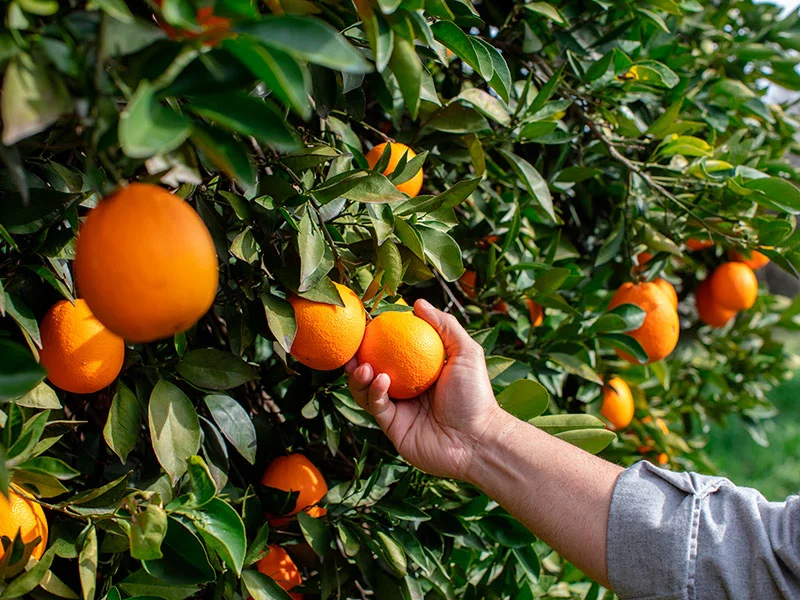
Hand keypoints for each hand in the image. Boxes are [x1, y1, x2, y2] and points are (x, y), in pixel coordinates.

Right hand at [345, 299, 501, 481]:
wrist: (478, 441)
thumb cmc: (476, 396)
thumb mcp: (466, 352)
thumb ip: (444, 325)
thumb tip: (418, 303)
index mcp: (422, 370)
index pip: (394, 350)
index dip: (377, 338)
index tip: (366, 324)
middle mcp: (408, 388)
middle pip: (374, 369)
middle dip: (358, 357)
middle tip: (351, 346)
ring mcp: (399, 409)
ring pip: (368, 389)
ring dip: (360, 376)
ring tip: (361, 365)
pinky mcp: (393, 427)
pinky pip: (376, 406)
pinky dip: (374, 392)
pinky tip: (381, 380)